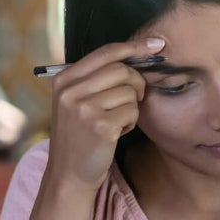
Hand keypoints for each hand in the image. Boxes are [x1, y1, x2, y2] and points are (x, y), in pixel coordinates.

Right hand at [45, 37, 160, 190]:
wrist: (69, 174)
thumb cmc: (79, 136)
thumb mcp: (74, 102)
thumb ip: (95, 78)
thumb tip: (137, 53)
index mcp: (63, 80)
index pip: (105, 52)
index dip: (134, 47)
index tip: (156, 45)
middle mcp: (70, 91)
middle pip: (122, 70)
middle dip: (136, 83)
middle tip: (134, 99)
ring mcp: (84, 109)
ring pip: (130, 92)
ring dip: (131, 108)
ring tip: (115, 122)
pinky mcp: (101, 126)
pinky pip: (133, 112)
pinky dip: (130, 123)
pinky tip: (116, 133)